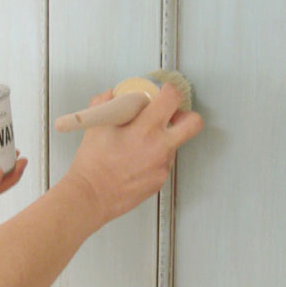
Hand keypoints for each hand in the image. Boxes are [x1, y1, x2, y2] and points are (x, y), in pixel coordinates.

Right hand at [66, 83, 202, 225]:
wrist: (91, 196)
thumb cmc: (92, 164)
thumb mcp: (96, 125)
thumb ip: (105, 102)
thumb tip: (114, 93)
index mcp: (145, 129)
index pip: (172, 98)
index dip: (169, 90)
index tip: (163, 92)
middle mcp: (160, 148)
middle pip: (194, 123)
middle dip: (185, 115)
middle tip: (169, 117)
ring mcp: (162, 166)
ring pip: (176, 144)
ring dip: (164, 139)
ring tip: (139, 144)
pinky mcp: (159, 180)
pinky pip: (164, 162)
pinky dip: (154, 157)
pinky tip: (135, 160)